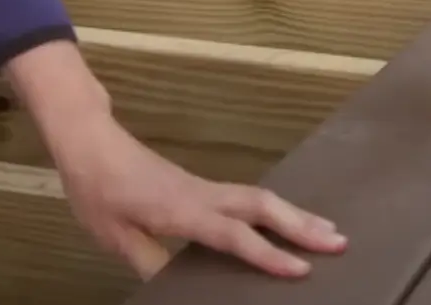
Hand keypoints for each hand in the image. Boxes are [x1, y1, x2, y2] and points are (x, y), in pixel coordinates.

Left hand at [5, 42, 347, 278]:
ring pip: (261, 198)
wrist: (90, 142)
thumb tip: (176, 287)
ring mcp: (206, 188)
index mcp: (182, 211)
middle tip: (341, 242)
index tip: (301, 269)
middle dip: (302, 225)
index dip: (268, 254)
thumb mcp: (113, 235)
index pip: (234, 235)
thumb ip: (148, 261)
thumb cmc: (97, 189)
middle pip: (263, 207)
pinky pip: (250, 197)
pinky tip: (290, 219)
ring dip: (297, 214)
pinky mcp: (203, 187)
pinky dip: (277, 209)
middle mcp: (203, 196)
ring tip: (329, 230)